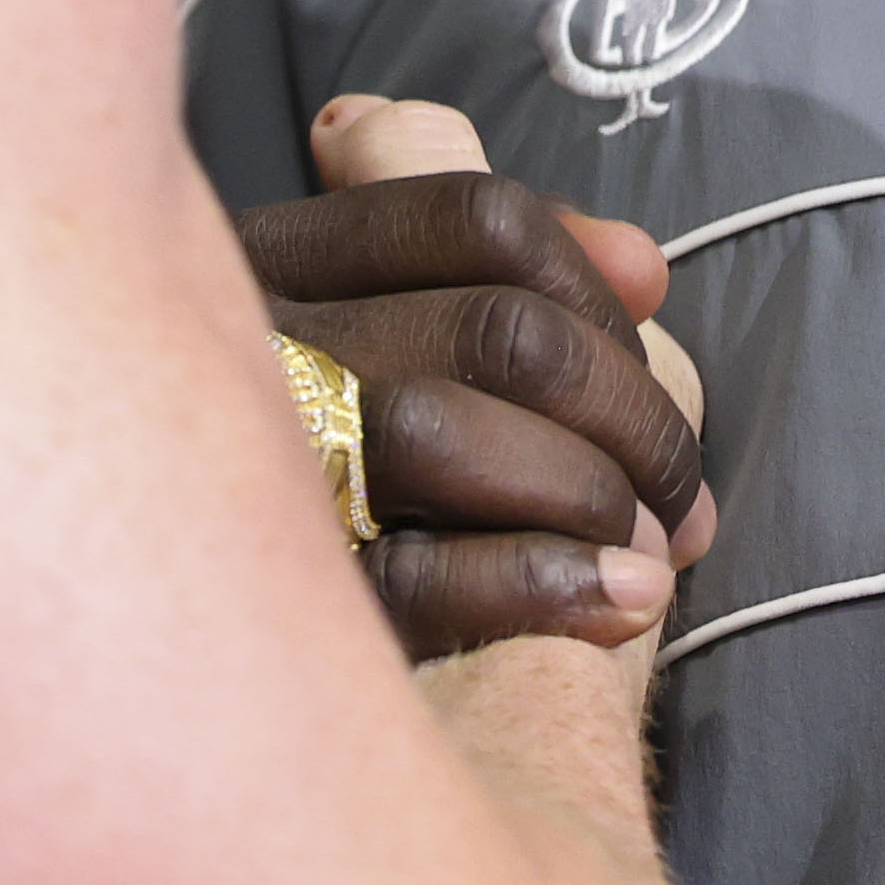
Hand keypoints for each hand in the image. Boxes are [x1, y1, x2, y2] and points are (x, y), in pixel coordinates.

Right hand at [245, 94, 715, 656]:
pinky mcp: (272, 598)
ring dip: (586, 496)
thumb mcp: (395, 324)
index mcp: (280, 259)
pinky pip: (409, 577)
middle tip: (676, 492)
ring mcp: (249, 471)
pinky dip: (541, 583)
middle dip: (627, 413)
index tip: (641, 351)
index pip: (482, 222)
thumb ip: (515, 270)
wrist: (208, 663)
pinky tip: (618, 602)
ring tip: (645, 555)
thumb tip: (643, 269)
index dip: (594, 289)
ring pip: (439, 433)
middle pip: (494, 330)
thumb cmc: (351, 461)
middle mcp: (249, 345)